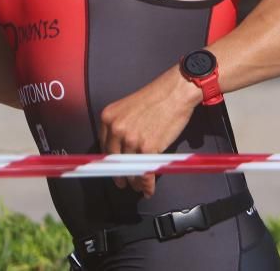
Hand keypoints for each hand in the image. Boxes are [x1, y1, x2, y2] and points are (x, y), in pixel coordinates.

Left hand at [99, 66, 201, 197]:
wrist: (176, 91)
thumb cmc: (157, 98)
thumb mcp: (129, 108)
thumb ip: (121, 127)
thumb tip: (121, 151)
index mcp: (108, 117)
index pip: (104, 147)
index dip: (110, 162)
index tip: (113, 170)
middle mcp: (116, 129)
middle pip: (114, 161)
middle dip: (120, 175)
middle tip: (124, 183)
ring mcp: (131, 139)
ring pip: (129, 169)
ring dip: (135, 181)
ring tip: (139, 186)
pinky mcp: (147, 148)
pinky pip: (144, 173)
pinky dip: (147, 184)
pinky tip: (149, 189)